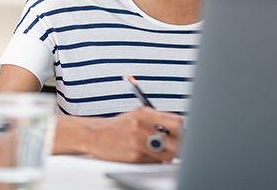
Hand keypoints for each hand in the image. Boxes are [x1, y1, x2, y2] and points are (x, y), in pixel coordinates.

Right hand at [64, 107, 182, 162]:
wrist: (96, 135)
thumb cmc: (119, 126)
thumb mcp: (137, 114)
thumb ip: (157, 119)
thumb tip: (178, 129)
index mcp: (144, 113)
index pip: (175, 122)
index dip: (180, 130)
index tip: (179, 134)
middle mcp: (141, 127)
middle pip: (175, 142)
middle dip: (176, 146)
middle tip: (173, 146)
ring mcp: (137, 143)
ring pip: (166, 155)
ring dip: (165, 155)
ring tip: (157, 150)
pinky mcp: (133, 157)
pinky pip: (153, 162)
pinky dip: (153, 160)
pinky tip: (145, 154)